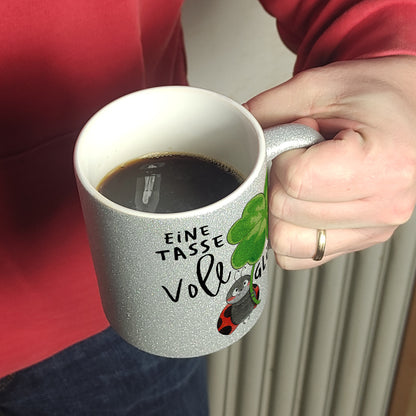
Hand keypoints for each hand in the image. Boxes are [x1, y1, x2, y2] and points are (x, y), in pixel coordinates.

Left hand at [245, 56, 415, 269]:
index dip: (279, 158)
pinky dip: (287, 231)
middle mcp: (384, 205)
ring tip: (304, 179)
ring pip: (285, 241)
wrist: (411, 111)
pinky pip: (297, 255)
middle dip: (276, 181)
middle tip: (298, 157)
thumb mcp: (322, 86)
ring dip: (279, 209)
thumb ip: (271, 109)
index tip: (294, 140)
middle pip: (284, 213)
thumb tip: (236, 134)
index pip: (295, 181)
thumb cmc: (378, 97)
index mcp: (382, 162)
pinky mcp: (360, 241)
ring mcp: (373, 230)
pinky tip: (303, 203)